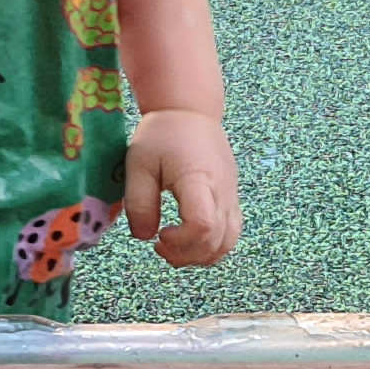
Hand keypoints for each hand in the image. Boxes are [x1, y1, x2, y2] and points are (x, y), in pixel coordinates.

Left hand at [124, 108, 242, 266]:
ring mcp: (230, 196)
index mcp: (198, 179)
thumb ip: (138, 202)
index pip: (203, 224)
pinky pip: (230, 233)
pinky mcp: (231, 199)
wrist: (191, 112)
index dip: (182, 242)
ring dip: (201, 255)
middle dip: (187, 254)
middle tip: (160, 245)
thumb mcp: (138, 164)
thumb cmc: (162, 134)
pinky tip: (189, 241)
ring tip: (174, 248)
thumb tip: (145, 237)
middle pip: (217, 240)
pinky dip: (211, 247)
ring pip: (228, 242)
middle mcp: (221, 191)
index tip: (160, 236)